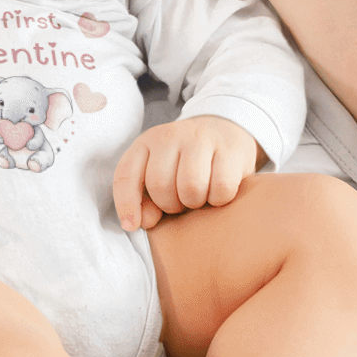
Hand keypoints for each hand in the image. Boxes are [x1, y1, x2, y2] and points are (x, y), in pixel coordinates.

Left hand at [113, 117, 261, 231]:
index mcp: (146, 142)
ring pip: (190, 187)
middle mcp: (171, 135)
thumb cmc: (186, 162)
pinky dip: (220, 199)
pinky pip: (221, 187)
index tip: (131, 225)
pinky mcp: (230, 148)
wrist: (224, 130)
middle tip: (181, 201)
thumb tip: (145, 221)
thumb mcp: (159, 174)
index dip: (126, 204)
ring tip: (199, 196)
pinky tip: (218, 191)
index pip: (126, 174)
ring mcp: (201, 138)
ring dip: (195, 202)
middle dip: (170, 205)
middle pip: (160, 185)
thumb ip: (146, 200)